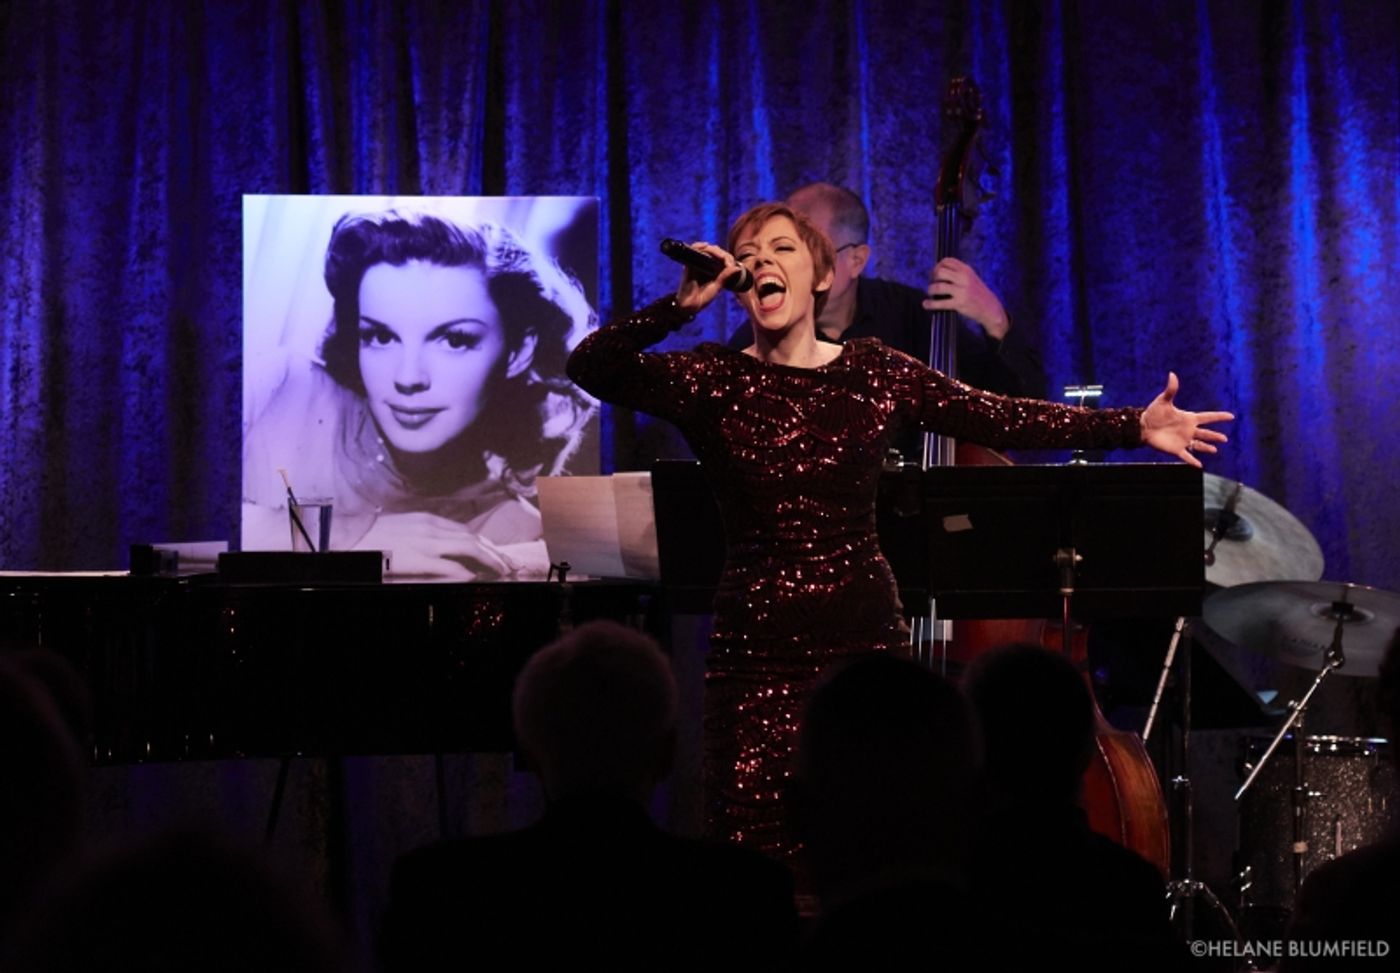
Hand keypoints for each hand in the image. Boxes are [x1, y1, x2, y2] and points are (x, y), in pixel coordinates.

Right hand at [355, 512, 519, 578]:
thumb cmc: (373, 536)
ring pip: (469, 548)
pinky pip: (449, 567)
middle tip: (509, 565)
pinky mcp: (418, 559)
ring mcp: (425, 543)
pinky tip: (476, 579)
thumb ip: (424, 533)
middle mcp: (431, 528)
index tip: (496, 554)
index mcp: (427, 520)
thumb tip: (443, 545)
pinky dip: (466, 573)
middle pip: (473, 539)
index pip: (465, 531)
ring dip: (490, 561)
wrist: (348, 537)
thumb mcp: (403, 527)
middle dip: (495, 552)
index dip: (485, 544)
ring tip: (501, 572)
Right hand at [675, 242, 743, 312]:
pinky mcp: (689, 263)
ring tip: (719, 255)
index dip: (728, 259)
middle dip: (722, 254)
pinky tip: (705, 246)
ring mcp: (698, 263)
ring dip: (713, 249)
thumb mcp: (717, 286)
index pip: (723, 258)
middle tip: (727, 262)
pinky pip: (694, 250)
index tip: (731, 266)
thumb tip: (738, 268)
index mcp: (715, 270)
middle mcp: (707, 265)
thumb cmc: (703, 297)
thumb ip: (725, 276)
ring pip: (707, 249)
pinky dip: (699, 246)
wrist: (689, 305)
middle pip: (716, 251)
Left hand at [923, 257, 1009, 339]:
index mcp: (966, 270)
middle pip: (940, 272)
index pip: (947, 261)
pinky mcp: (959, 303)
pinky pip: (939, 303)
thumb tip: (938, 271)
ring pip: (937, 287)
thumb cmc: (978, 293)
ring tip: (932, 294)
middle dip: (932, 277)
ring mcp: (961, 291)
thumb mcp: (971, 278)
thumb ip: (958, 273)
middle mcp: (964, 278)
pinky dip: (930, 304)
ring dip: (930, 290)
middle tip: (933, 284)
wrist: (990, 308)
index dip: (937, 266)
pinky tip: (926, 304)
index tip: (935, 274)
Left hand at [1140, 372, 1233, 468]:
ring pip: (1199, 445)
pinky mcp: (1176, 449)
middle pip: (1205, 433)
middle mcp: (1188, 430)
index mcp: (1188, 418)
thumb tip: (1172, 374)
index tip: (1231, 416)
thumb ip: (1171, 389)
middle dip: (1215, 436)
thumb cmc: (1153, 412)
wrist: (1142, 426)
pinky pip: (1187, 456)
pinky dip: (1192, 461)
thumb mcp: (1163, 401)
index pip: (1207, 417)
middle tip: (1224, 439)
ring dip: (1207, 447)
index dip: (1219, 417)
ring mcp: (1183, 440)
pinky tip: (1200, 466)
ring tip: (1215, 450)